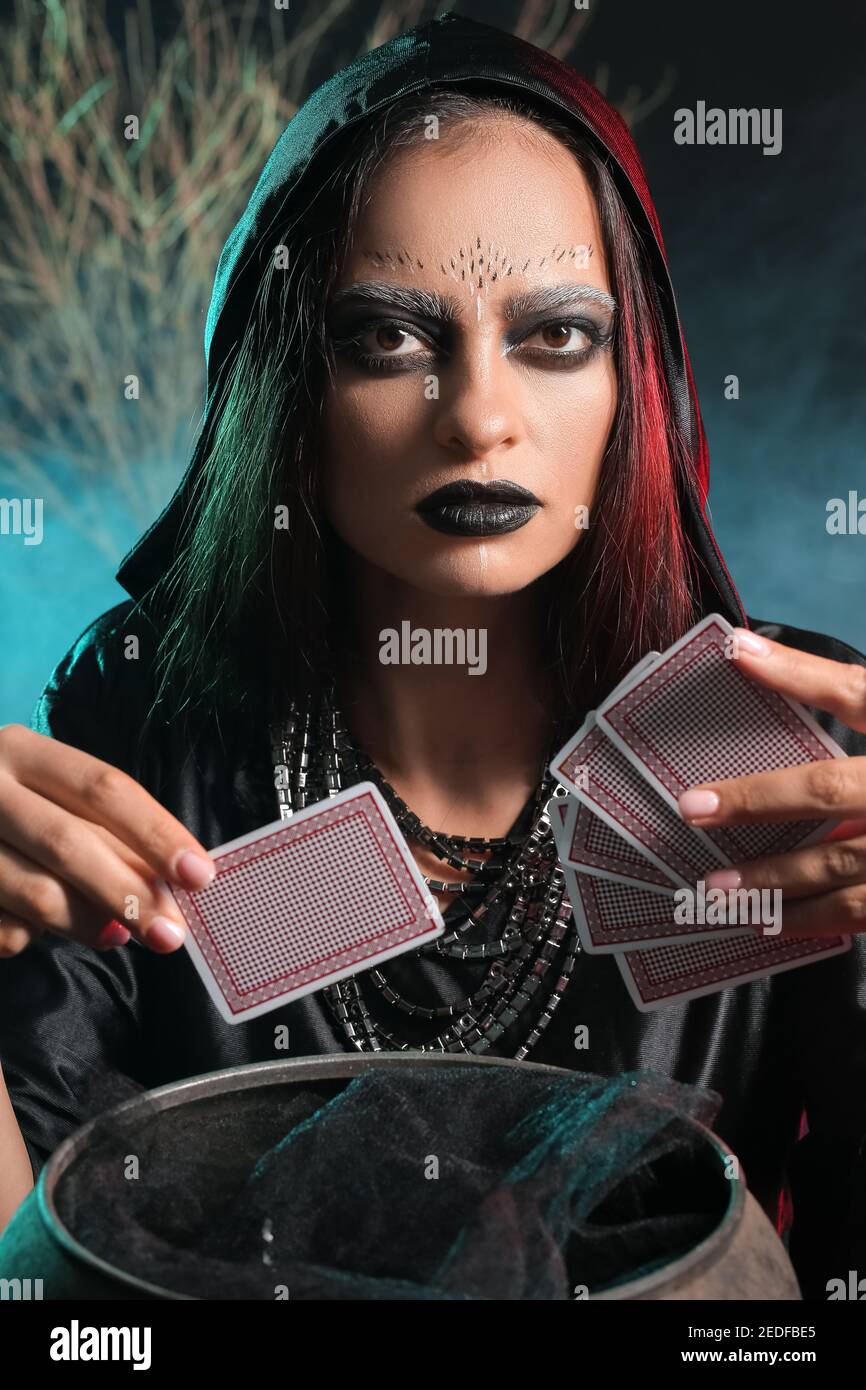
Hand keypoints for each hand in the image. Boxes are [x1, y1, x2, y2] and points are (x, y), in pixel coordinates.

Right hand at [0, 724, 215, 956]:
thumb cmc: (9, 808)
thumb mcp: (52, 799)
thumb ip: (106, 834)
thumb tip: (173, 885)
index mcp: (23, 752)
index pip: (103, 788)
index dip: (156, 833)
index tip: (200, 876)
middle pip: (70, 843)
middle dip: (129, 894)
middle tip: (170, 935)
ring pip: (36, 894)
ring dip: (89, 925)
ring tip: (116, 936)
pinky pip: (3, 929)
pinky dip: (32, 938)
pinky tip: (40, 929)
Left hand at [676, 629, 865, 936]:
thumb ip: (850, 699)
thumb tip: (761, 661)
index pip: (854, 691)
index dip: (794, 673)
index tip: (735, 652)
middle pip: (832, 788)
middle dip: (758, 799)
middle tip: (694, 807)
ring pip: (847, 866)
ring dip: (779, 880)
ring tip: (722, 890)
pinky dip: (821, 920)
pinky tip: (779, 924)